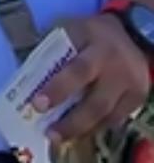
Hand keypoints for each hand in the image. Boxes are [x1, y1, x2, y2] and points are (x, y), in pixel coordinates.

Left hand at [32, 12, 149, 144]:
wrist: (130, 33)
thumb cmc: (89, 33)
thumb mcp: (69, 31)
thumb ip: (52, 52)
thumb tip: (29, 80)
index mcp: (96, 46)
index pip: (77, 70)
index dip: (58, 89)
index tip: (38, 105)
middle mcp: (116, 67)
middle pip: (96, 101)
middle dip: (71, 120)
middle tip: (50, 133)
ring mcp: (131, 84)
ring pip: (107, 114)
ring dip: (82, 128)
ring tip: (60, 136)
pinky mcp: (139, 97)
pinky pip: (117, 118)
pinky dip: (97, 126)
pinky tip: (79, 131)